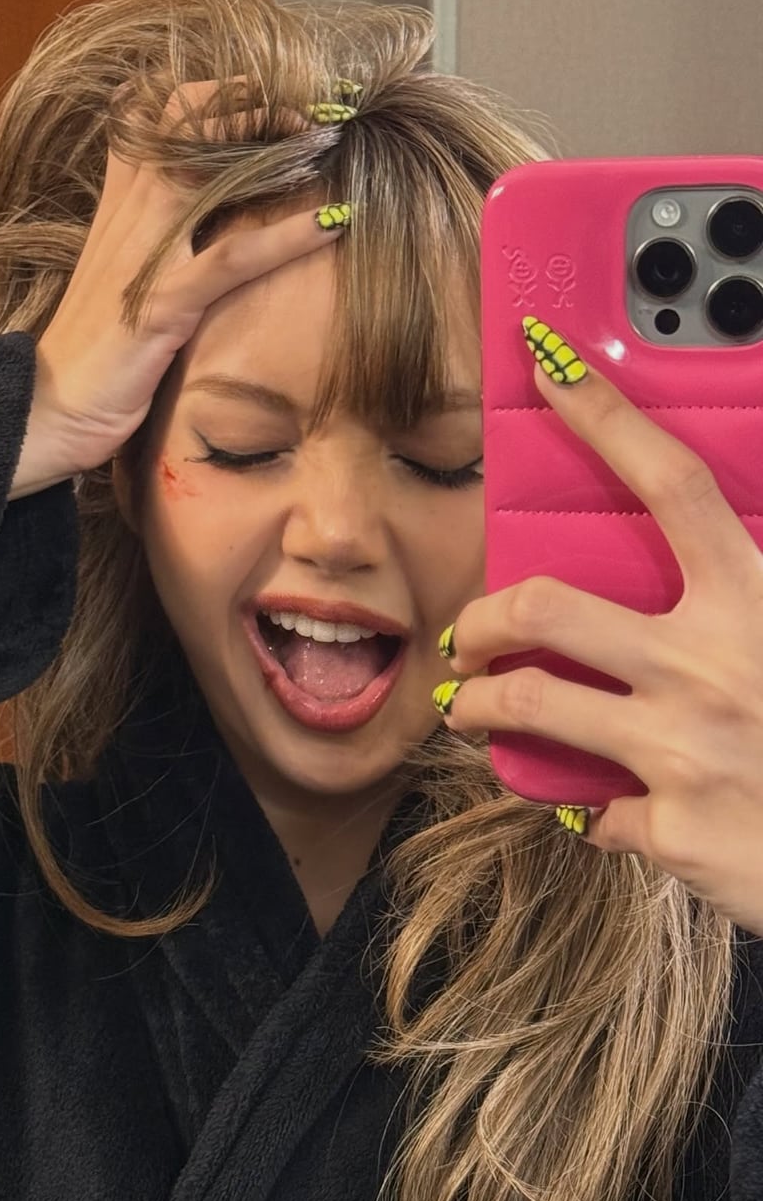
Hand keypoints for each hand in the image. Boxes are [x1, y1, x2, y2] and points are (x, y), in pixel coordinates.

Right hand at [12, 81, 346, 495]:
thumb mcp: (123, 281)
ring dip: (272, 149)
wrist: (48, 408)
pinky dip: (286, 238)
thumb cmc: (94, 354)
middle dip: (247, 101)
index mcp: (120, 205)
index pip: (156, 115)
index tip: (267, 102)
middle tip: (307, 112)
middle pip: (183, 119)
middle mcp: (131, 215)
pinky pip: (232, 259)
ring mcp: (146, 256)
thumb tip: (203, 227)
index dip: (211, 96)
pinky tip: (331, 225)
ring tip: (325, 140)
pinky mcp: (162, 305)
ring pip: (206, 171)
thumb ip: (154, 242)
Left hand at [439, 340, 762, 940]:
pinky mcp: (673, 830)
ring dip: (481, 707)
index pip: (675, 485)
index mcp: (757, 601)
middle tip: (466, 637)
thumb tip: (698, 567)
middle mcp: (712, 665)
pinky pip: (590, 811)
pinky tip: (590, 808)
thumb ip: (744, 594)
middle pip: (549, 606)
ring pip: (531, 705)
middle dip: (483, 618)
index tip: (550, 370)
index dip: (609, 420)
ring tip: (469, 711)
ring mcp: (684, 750)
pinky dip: (582, 808)